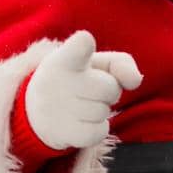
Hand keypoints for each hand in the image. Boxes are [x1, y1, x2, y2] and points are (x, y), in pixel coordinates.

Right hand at [24, 30, 142, 149]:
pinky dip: (97, 129)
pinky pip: (99, 132)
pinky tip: (81, 121)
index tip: (85, 40)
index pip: (77, 49)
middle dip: (108, 91)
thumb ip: (120, 63)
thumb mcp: (94, 63)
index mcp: (65, 58)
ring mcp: (57, 108)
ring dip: (100, 110)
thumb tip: (135, 80)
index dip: (83, 45)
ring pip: (104, 111)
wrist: (36, 109)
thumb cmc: (76, 80)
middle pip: (110, 88)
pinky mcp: (62, 132)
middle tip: (89, 90)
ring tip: (81, 105)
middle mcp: (57, 81)